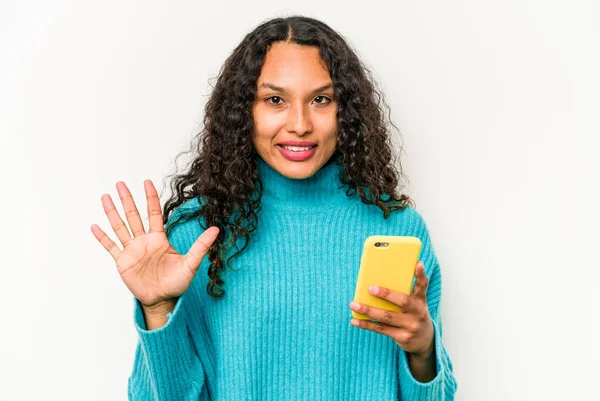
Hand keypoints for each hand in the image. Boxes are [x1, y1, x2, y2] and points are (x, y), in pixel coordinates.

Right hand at [91, 180, 218, 308]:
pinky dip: (103, 237)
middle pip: (133, 216)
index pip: (153, 213)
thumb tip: (216, 230)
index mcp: (159, 239)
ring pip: (120, 227)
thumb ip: (201, 246)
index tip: (147, 182)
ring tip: (105, 197)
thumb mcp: (191, 263)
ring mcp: (132, 251)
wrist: (163, 300)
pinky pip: (111, 247)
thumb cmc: (177, 282)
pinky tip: (95, 226)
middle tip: (120, 183)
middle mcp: (144, 241)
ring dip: (112, 213)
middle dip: (127, 199)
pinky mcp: (123, 262)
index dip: (150, 198)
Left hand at [349, 261, 433, 358]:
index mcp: (421, 301)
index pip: (422, 286)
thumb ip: (406, 291)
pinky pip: (381, 329)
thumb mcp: (416, 303)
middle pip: (403, 301)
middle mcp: (418, 313)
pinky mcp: (402, 337)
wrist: (424, 341)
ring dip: (368, 311)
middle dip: (386, 294)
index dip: (421, 275)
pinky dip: (366, 324)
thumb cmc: (414, 315)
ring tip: (353, 305)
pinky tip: (355, 320)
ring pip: (387, 317)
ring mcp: (410, 326)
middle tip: (370, 288)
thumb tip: (388, 275)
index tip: (418, 263)